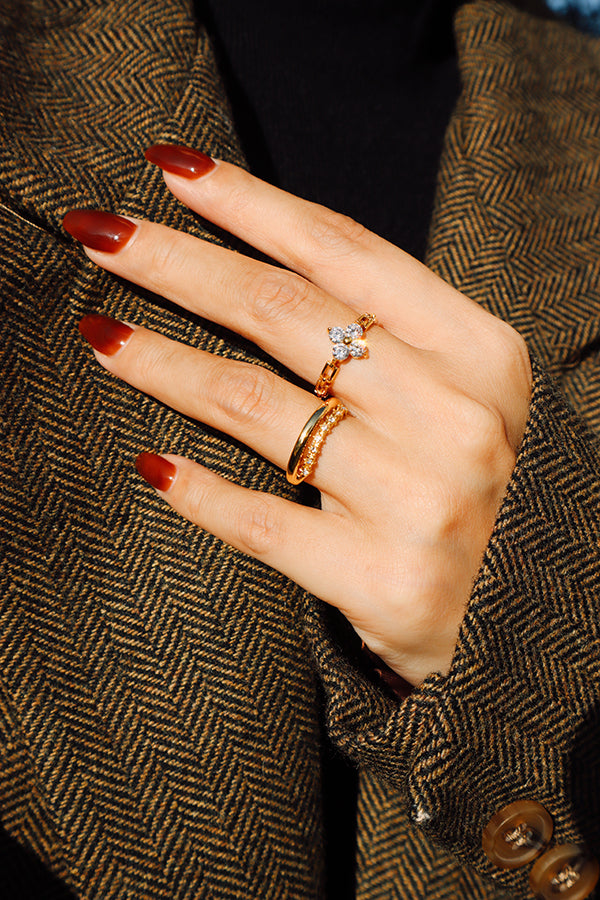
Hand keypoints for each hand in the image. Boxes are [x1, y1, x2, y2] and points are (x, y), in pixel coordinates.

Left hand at [64, 145, 531, 686]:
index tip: (169, 170)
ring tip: (99, 337)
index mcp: (481, 353)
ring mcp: (424, 501)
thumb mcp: (451, 394)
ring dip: (162, 363)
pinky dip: (197, 491)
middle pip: (288, 313)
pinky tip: (150, 464)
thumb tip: (254, 262)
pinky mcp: (385, 580)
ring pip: (258, 408)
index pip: (345, 252)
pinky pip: (263, 522)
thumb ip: (380, 335)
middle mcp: (459, 417)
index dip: (249, 204)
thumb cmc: (462, 487)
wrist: (514, 616)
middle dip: (180, 263)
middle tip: (100, 234)